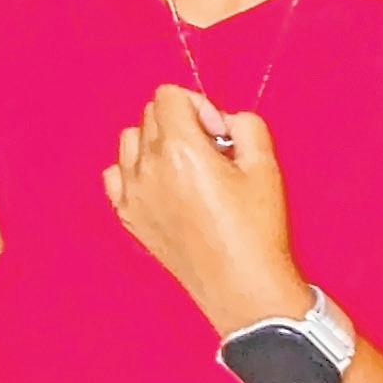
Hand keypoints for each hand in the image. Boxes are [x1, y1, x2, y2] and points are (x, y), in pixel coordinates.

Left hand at [101, 86, 305, 335]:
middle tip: (211, 153)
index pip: (168, 95)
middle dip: (181, 122)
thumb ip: (244, 124)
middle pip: (149, 115)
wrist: (241, 286)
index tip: (218, 133)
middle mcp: (147, 168)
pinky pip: (116, 175)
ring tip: (188, 168)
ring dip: (156, 143)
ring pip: (130, 141)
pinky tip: (164, 186)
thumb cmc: (256, 230)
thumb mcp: (265, 165)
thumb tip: (222, 121)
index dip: (199, 105)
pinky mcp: (128, 216)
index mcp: (179, 150)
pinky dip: (136, 172)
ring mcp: (132, 194)